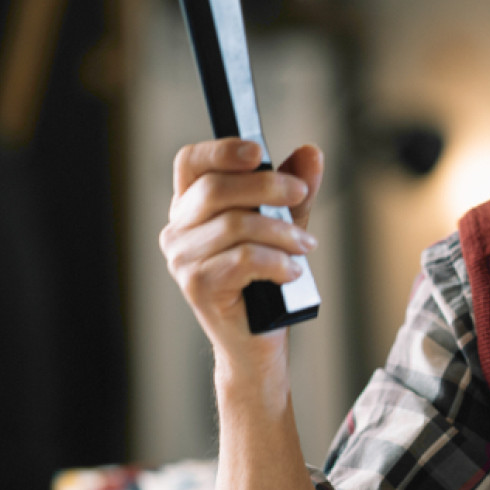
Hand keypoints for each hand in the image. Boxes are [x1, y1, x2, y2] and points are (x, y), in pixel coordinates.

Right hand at [159, 139, 322, 357]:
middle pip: (216, 189)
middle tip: (300, 195)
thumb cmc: (265, 279)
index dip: (221, 150)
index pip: (191, 162)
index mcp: (191, 207)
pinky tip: (292, 271)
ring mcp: (182, 258)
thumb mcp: (284, 224)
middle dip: (268, 186)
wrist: (257, 340)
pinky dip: (277, 261)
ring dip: (281, 232)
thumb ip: (294, 189)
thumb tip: (311, 154)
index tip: (258, 151)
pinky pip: (243, 258)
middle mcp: (178, 230)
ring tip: (304, 245)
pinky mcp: (197, 285)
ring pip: (235, 224)